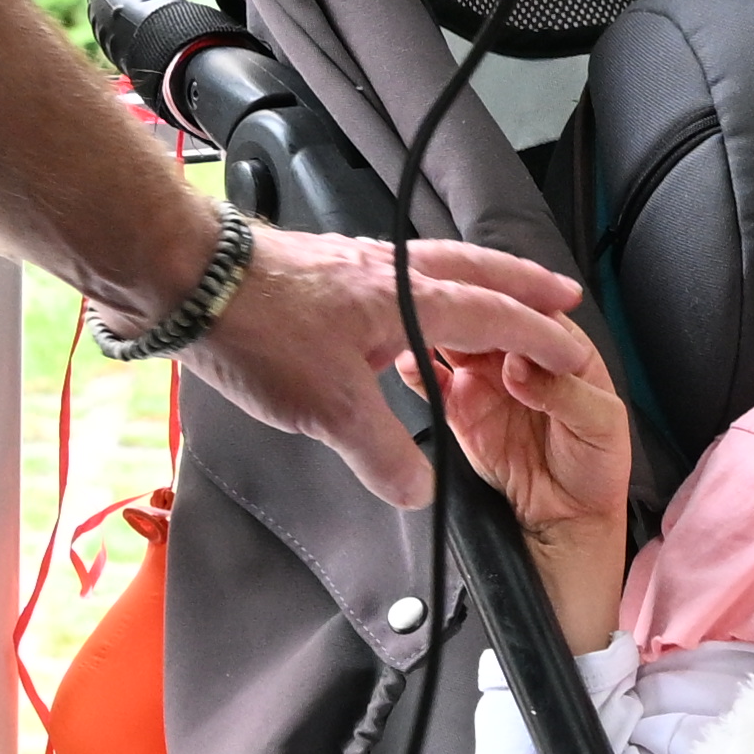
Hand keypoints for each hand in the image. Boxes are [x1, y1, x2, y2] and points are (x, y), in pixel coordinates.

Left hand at [185, 225, 614, 519]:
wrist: (179, 276)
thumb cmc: (253, 326)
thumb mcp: (328, 410)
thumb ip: (383, 454)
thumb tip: (416, 490)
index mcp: (409, 299)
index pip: (499, 317)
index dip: (542, 338)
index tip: (574, 354)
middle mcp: (390, 271)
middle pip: (479, 270)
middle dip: (526, 285)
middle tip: (562, 295)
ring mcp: (355, 263)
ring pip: (438, 265)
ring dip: (480, 279)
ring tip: (498, 296)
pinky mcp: (322, 267)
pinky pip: (397, 271)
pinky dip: (427, 284)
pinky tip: (408, 307)